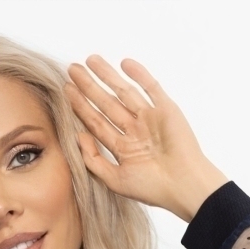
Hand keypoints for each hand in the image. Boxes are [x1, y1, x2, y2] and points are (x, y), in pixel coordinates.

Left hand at [64, 56, 227, 221]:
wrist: (183, 184)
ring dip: (108, 76)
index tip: (67, 91)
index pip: (96, 122)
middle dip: (89, 86)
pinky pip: (151, 87)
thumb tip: (79, 136)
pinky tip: (124, 63)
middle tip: (72, 69)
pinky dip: (139, 75)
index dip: (81, 106)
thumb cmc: (152, 188)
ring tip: (91, 60)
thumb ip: (94, 161)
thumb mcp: (115, 180)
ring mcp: (149, 118)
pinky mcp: (166, 109)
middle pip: (106, 103)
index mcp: (122, 147)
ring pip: (125, 91)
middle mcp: (134, 130)